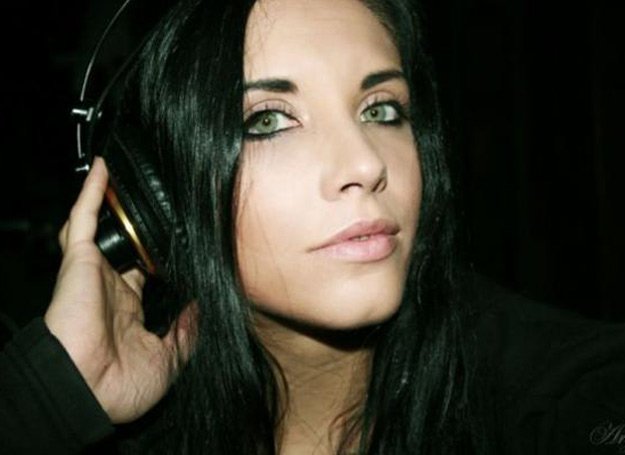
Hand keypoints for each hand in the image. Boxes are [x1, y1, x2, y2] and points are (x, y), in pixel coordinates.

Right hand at [44, 157, 194, 423]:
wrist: (88, 391)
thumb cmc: (121, 387)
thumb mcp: (169, 360)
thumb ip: (187, 331)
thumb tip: (202, 307)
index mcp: (128, 310)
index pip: (144, 273)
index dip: (158, 257)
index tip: (180, 243)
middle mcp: (110, 288)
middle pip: (125, 246)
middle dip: (140, 227)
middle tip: (163, 202)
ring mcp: (94, 272)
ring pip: (102, 227)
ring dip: (113, 201)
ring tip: (130, 175)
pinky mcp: (79, 261)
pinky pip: (82, 219)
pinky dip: (91, 193)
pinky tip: (105, 168)